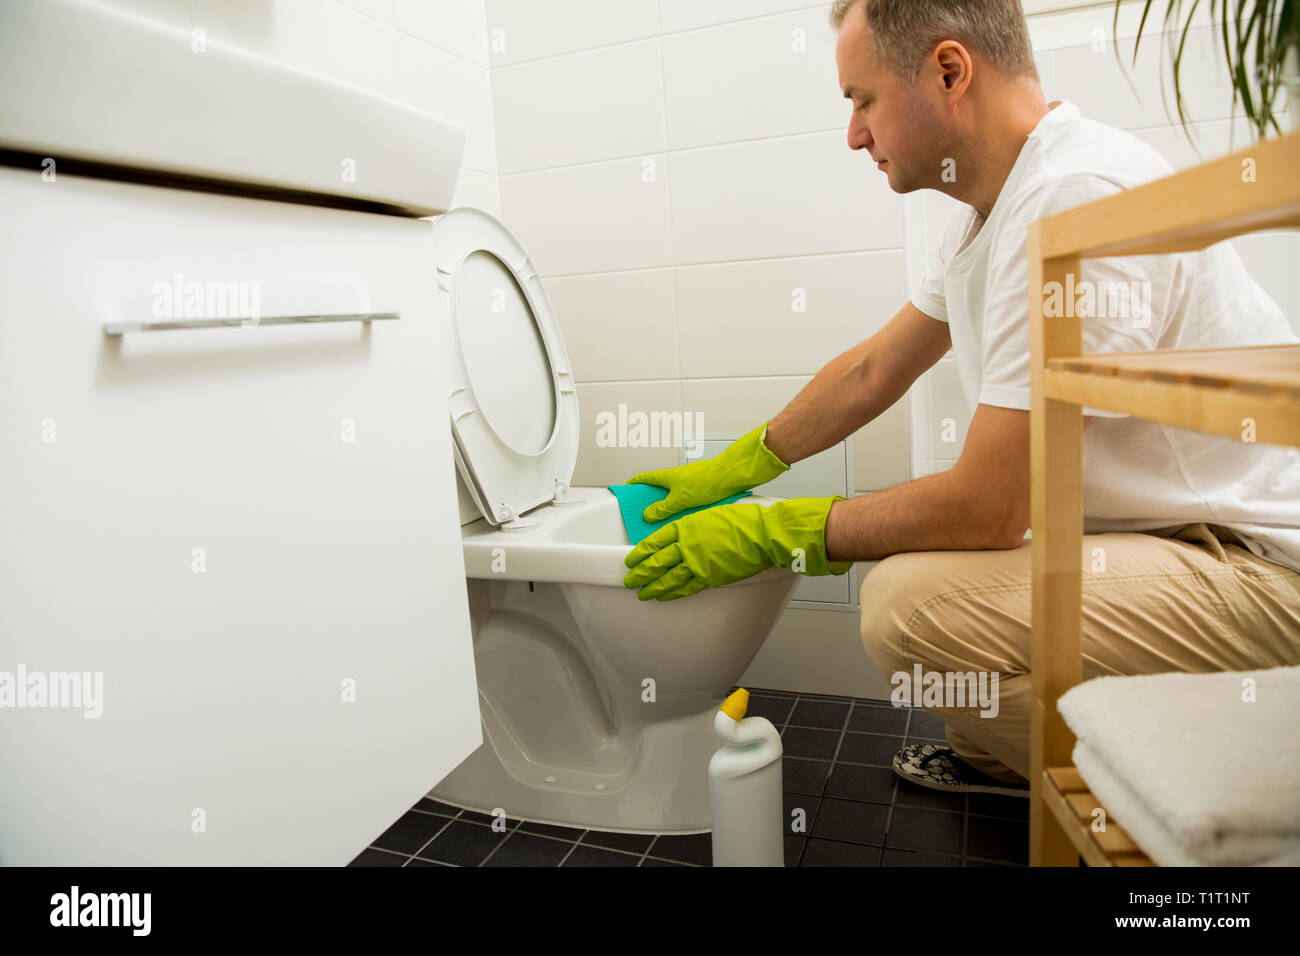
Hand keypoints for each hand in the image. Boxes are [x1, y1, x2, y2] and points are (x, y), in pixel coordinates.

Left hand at [622, 496, 852, 600]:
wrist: (762, 535)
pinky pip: (686, 588)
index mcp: (685, 527)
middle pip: (656, 562)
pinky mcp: (709, 577)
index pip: (654, 541)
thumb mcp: (710, 514)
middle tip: (630, 579)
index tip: (631, 558)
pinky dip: (672, 593)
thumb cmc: (743, 520)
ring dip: (652, 587)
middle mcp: (687, 546)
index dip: (641, 553)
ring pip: (667, 578)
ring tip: (642, 592)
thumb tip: (683, 533)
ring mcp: (697, 564)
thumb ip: (692, 526)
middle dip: (640, 572)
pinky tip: (664, 596)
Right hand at [626, 420, 788, 522]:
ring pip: (671, 497)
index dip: (633, 485)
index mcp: (666, 477)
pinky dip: (680, 510)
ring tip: (664, 524)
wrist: (732, 476)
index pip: (643, 479)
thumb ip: (663, 508)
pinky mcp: (699, 490)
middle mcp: (676, 478)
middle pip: (657, 490)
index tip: (626, 493)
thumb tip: (648, 515)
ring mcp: (687, 484)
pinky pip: (684, 501)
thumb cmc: (708, 481)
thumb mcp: (680, 499)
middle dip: (650, 502)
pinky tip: (683, 521)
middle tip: (644, 517)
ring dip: (666, 508)